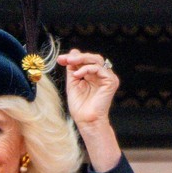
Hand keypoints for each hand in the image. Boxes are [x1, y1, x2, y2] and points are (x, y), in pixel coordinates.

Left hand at [58, 49, 122, 172]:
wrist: (86, 120)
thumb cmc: (79, 106)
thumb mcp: (72, 84)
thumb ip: (72, 69)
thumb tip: (71, 53)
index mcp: (93, 75)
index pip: (85, 61)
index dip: (73, 58)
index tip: (60, 59)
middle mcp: (102, 75)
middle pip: (93, 58)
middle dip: (78, 57)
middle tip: (65, 58)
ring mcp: (108, 77)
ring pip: (97, 60)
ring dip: (82, 60)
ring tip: (70, 63)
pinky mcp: (111, 81)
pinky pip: (100, 69)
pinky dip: (87, 69)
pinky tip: (77, 75)